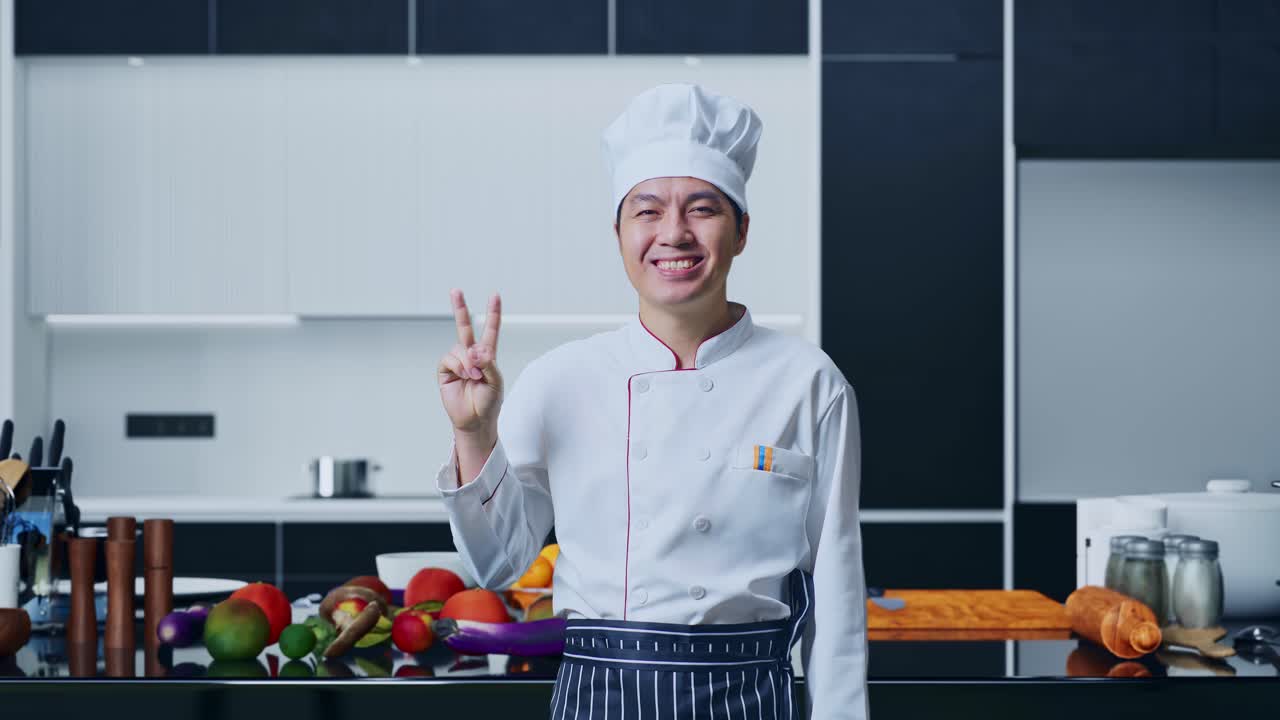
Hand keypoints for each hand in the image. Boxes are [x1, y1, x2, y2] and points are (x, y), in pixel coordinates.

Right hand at [437, 290, 503, 433]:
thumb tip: (475, 350)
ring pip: (459, 348)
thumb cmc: (489, 402)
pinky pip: (449, 358)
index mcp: (487, 355)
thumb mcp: (495, 382)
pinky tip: (465, 375)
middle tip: (455, 290)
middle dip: (460, 308)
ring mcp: (457, 362)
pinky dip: (459, 365)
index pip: (490, 330)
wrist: (474, 420)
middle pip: (464, 328)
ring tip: (474, 376)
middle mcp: (471, 355)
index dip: (493, 313)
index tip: (495, 295)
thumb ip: (488, 364)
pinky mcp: (445, 370)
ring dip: (468, 361)